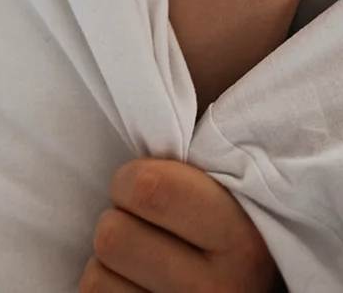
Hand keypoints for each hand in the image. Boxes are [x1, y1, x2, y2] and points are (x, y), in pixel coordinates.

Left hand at [80, 157, 276, 292]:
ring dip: (109, 266)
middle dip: (120, 223)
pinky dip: (107, 291)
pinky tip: (136, 286)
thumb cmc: (234, 229)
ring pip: (95, 279)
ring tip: (144, 261)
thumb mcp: (239, 191)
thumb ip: (207, 149)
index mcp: (246, 242)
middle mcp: (220, 292)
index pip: (147, 189)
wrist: (246, 291)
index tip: (147, 183)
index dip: (131, 179)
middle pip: (112, 236)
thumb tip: (164, 71)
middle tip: (146, 227)